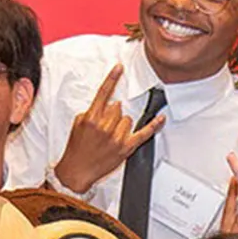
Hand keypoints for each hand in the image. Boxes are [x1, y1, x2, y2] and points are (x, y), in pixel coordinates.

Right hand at [52, 64, 166, 193]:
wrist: (77, 171)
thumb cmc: (77, 148)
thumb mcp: (78, 124)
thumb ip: (93, 111)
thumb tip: (109, 104)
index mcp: (91, 118)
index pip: (104, 93)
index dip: (112, 78)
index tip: (119, 68)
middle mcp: (105, 127)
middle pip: (118, 108)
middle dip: (112, 114)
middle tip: (104, 125)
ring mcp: (116, 138)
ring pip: (128, 119)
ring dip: (121, 124)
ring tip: (111, 135)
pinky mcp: (126, 148)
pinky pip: (144, 133)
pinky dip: (154, 125)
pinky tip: (160, 118)